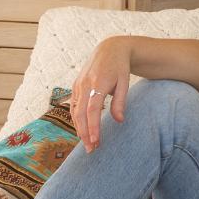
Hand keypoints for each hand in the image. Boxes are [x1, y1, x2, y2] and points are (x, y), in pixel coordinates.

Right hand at [71, 37, 131, 152]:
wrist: (109, 49)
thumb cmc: (120, 67)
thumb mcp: (124, 83)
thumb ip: (120, 102)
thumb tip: (119, 121)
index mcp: (98, 83)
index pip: (93, 109)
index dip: (93, 126)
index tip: (95, 141)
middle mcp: (84, 84)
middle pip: (81, 113)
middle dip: (84, 133)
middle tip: (91, 150)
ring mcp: (78, 85)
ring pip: (75, 111)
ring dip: (80, 129)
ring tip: (88, 144)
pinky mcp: (75, 86)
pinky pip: (74, 106)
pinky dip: (77, 120)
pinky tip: (83, 130)